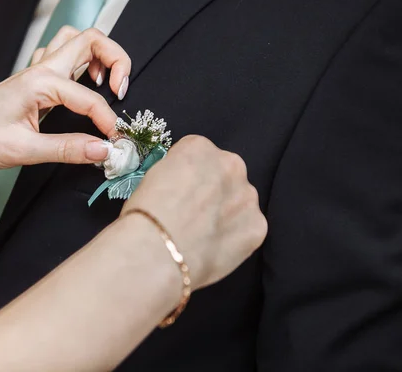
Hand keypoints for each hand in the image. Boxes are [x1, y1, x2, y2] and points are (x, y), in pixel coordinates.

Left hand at [0, 27, 130, 168]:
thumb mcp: (25, 150)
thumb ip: (68, 149)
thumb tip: (104, 150)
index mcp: (41, 83)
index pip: (90, 98)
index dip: (108, 121)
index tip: (115, 142)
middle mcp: (41, 70)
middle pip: (90, 39)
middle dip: (116, 59)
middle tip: (122, 90)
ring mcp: (37, 70)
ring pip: (75, 40)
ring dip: (98, 54)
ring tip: (107, 83)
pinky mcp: (34, 79)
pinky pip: (61, 53)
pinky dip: (80, 61)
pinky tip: (83, 82)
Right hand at [123, 135, 267, 289]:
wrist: (157, 253)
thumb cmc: (145, 216)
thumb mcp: (152, 179)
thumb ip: (176, 175)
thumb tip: (182, 189)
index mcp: (199, 147)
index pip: (198, 154)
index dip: (187, 176)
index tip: (179, 192)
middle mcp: (229, 164)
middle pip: (224, 174)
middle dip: (213, 191)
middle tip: (193, 214)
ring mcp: (247, 195)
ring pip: (239, 201)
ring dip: (227, 213)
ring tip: (203, 235)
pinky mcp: (257, 226)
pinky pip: (248, 228)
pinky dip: (235, 238)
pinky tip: (214, 248)